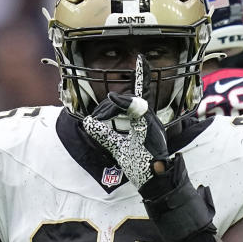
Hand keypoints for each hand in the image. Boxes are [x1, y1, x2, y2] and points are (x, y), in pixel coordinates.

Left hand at [80, 56, 170, 188]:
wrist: (155, 182)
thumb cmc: (140, 166)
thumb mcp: (117, 147)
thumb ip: (104, 134)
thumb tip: (87, 122)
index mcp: (144, 120)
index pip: (141, 93)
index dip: (143, 75)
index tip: (142, 59)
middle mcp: (150, 118)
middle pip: (130, 98)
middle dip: (109, 105)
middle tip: (94, 120)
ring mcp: (152, 123)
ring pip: (133, 102)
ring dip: (113, 106)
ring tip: (98, 119)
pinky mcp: (151, 130)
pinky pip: (139, 111)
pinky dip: (125, 104)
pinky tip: (114, 100)